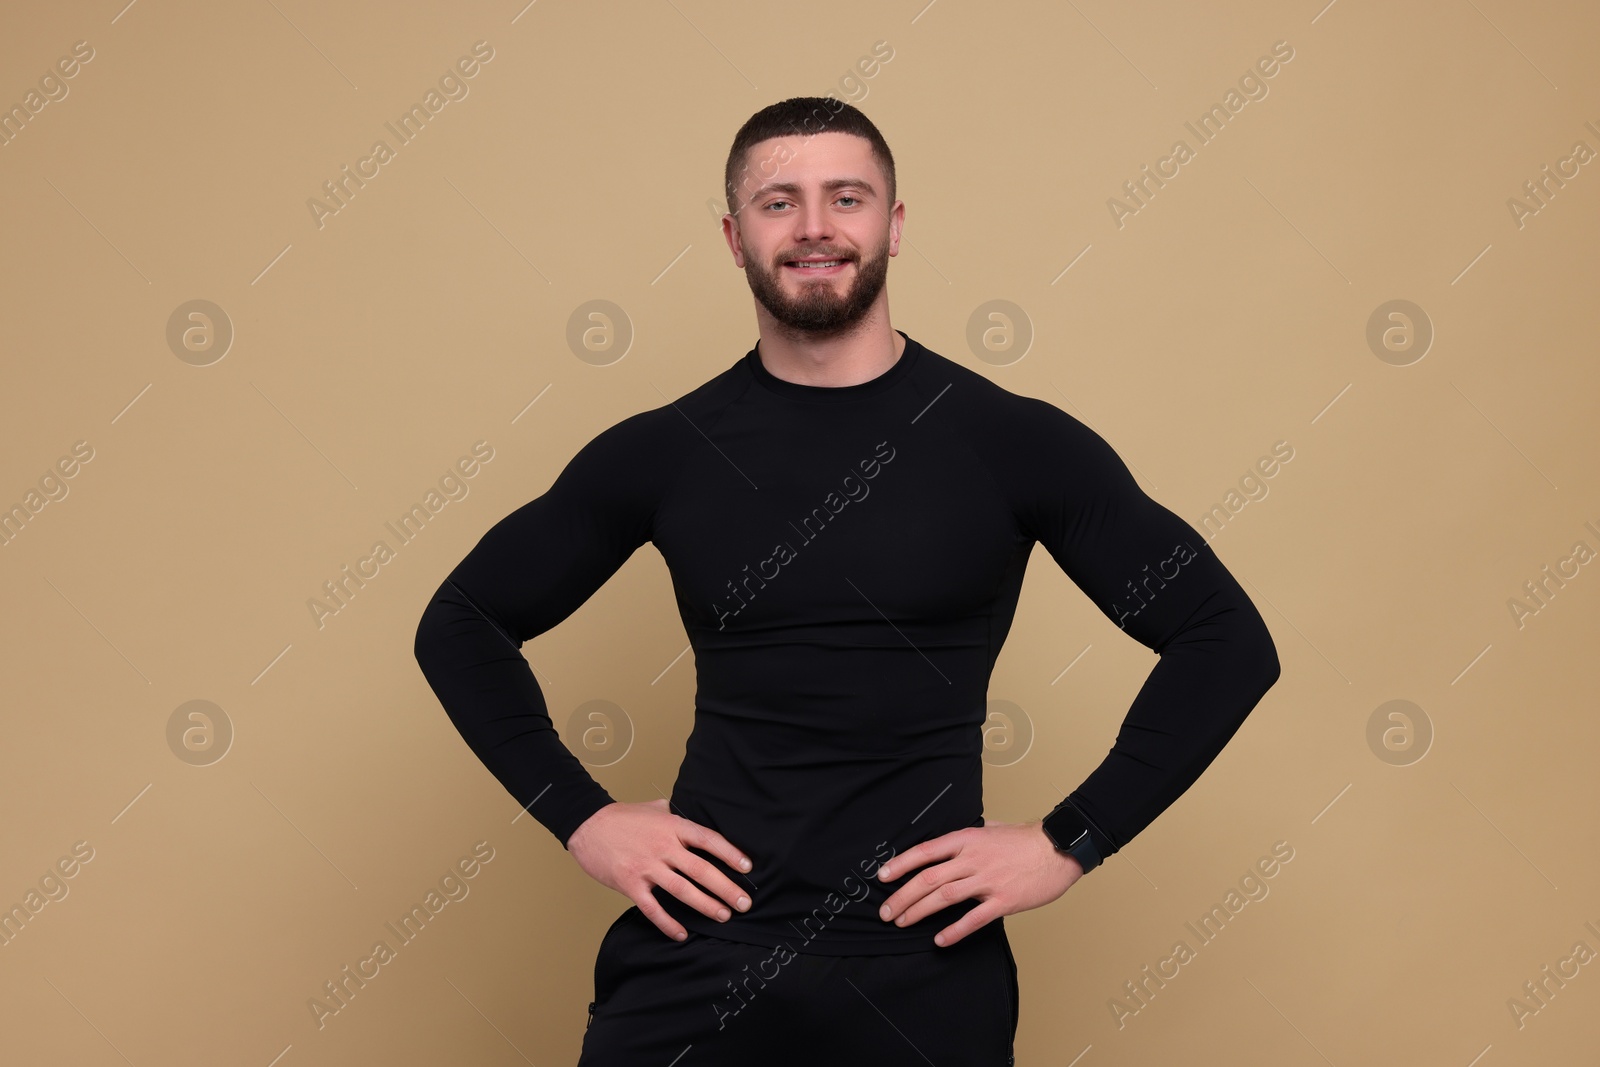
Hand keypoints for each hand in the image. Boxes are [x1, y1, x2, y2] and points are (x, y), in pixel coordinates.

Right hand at [567, 798, 754, 941]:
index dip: (730, 853)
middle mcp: (663, 846)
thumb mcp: (654, 807)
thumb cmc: (622, 817)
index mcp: (672, 826)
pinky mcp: (630, 884)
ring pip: (682, 889)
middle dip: (725, 888)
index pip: (708, 839)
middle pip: (701, 869)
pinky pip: (652, 908)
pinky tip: (681, 934)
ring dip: (705, 905)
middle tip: (744, 903)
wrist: (587, 825)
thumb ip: (675, 813)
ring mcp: (646, 866)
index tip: (747, 867)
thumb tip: (694, 815)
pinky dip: (667, 923)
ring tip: (723, 916)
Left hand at [875, 820, 1084, 946]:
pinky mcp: (1004, 901)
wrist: (1058, 848)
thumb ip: (971, 836)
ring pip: (944, 897)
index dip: (900, 864)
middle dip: (903, 895)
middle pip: (928, 878)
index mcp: (967, 839)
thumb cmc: (1026, 839)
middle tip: (886, 910)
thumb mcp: (992, 828)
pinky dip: (955, 931)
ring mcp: (988, 881)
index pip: (926, 851)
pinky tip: (940, 940)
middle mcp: (973, 859)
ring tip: (903, 922)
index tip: (883, 876)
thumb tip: (953, 842)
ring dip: (919, 911)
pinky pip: (974, 919)